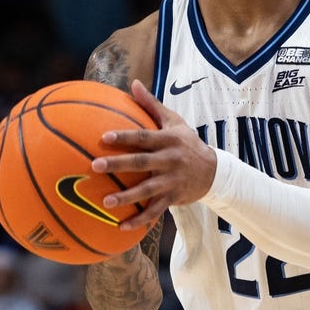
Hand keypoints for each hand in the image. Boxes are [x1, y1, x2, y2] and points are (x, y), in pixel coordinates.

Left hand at [91, 79, 215, 229]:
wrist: (214, 171)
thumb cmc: (187, 142)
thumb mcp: (174, 121)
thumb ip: (151, 105)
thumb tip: (133, 83)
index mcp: (168, 140)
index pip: (143, 137)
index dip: (125, 137)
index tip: (104, 137)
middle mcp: (170, 160)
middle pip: (141, 163)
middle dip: (119, 164)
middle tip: (95, 166)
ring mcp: (172, 181)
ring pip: (147, 190)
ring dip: (127, 197)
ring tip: (106, 202)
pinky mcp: (173, 198)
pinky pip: (155, 211)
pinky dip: (140, 220)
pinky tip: (122, 226)